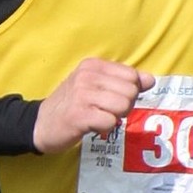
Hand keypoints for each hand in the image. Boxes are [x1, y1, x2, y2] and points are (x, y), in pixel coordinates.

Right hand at [34, 59, 151, 153]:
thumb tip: (150, 80)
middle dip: (124, 106)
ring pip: (123, 106)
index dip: (129, 92)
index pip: (132, 76)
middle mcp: (87, 76)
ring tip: (98, 116)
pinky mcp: (79, 115)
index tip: (112, 98)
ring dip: (115, 117)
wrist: (41, 123)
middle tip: (105, 110)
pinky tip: (92, 125)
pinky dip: (106, 127)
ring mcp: (82, 95)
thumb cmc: (73, 104)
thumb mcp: (96, 86)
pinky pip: (110, 121)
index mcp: (93, 65)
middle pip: (131, 92)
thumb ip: (124, 81)